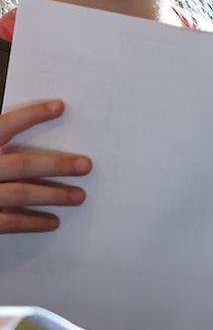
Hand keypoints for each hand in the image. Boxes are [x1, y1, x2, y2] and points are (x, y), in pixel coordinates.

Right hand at [0, 99, 90, 234]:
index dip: (31, 115)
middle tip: (86, 165)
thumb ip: (0, 138)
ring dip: (52, 196)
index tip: (60, 106)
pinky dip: (32, 223)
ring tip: (79, 197)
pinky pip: (7, 222)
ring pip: (19, 194)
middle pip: (21, 164)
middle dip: (56, 164)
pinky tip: (52, 222)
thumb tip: (33, 123)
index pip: (4, 125)